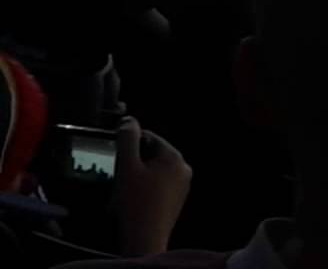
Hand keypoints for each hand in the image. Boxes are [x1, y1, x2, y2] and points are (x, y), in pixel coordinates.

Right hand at [113, 117, 191, 256]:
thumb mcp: (127, 167)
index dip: (128, 142)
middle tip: (117, 173)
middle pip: (151, 154)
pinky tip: (131, 199)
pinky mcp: (175, 200)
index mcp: (175, 157)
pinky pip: (157, 185)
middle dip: (133, 161)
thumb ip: (127, 139)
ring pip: (153, 170)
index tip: (113, 153)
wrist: (145, 239)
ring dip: (136, 175)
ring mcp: (182, 186)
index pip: (149, 137)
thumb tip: (128, 120)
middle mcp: (183, 169)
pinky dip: (143, 188)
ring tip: (123, 188)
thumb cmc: (136, 203)